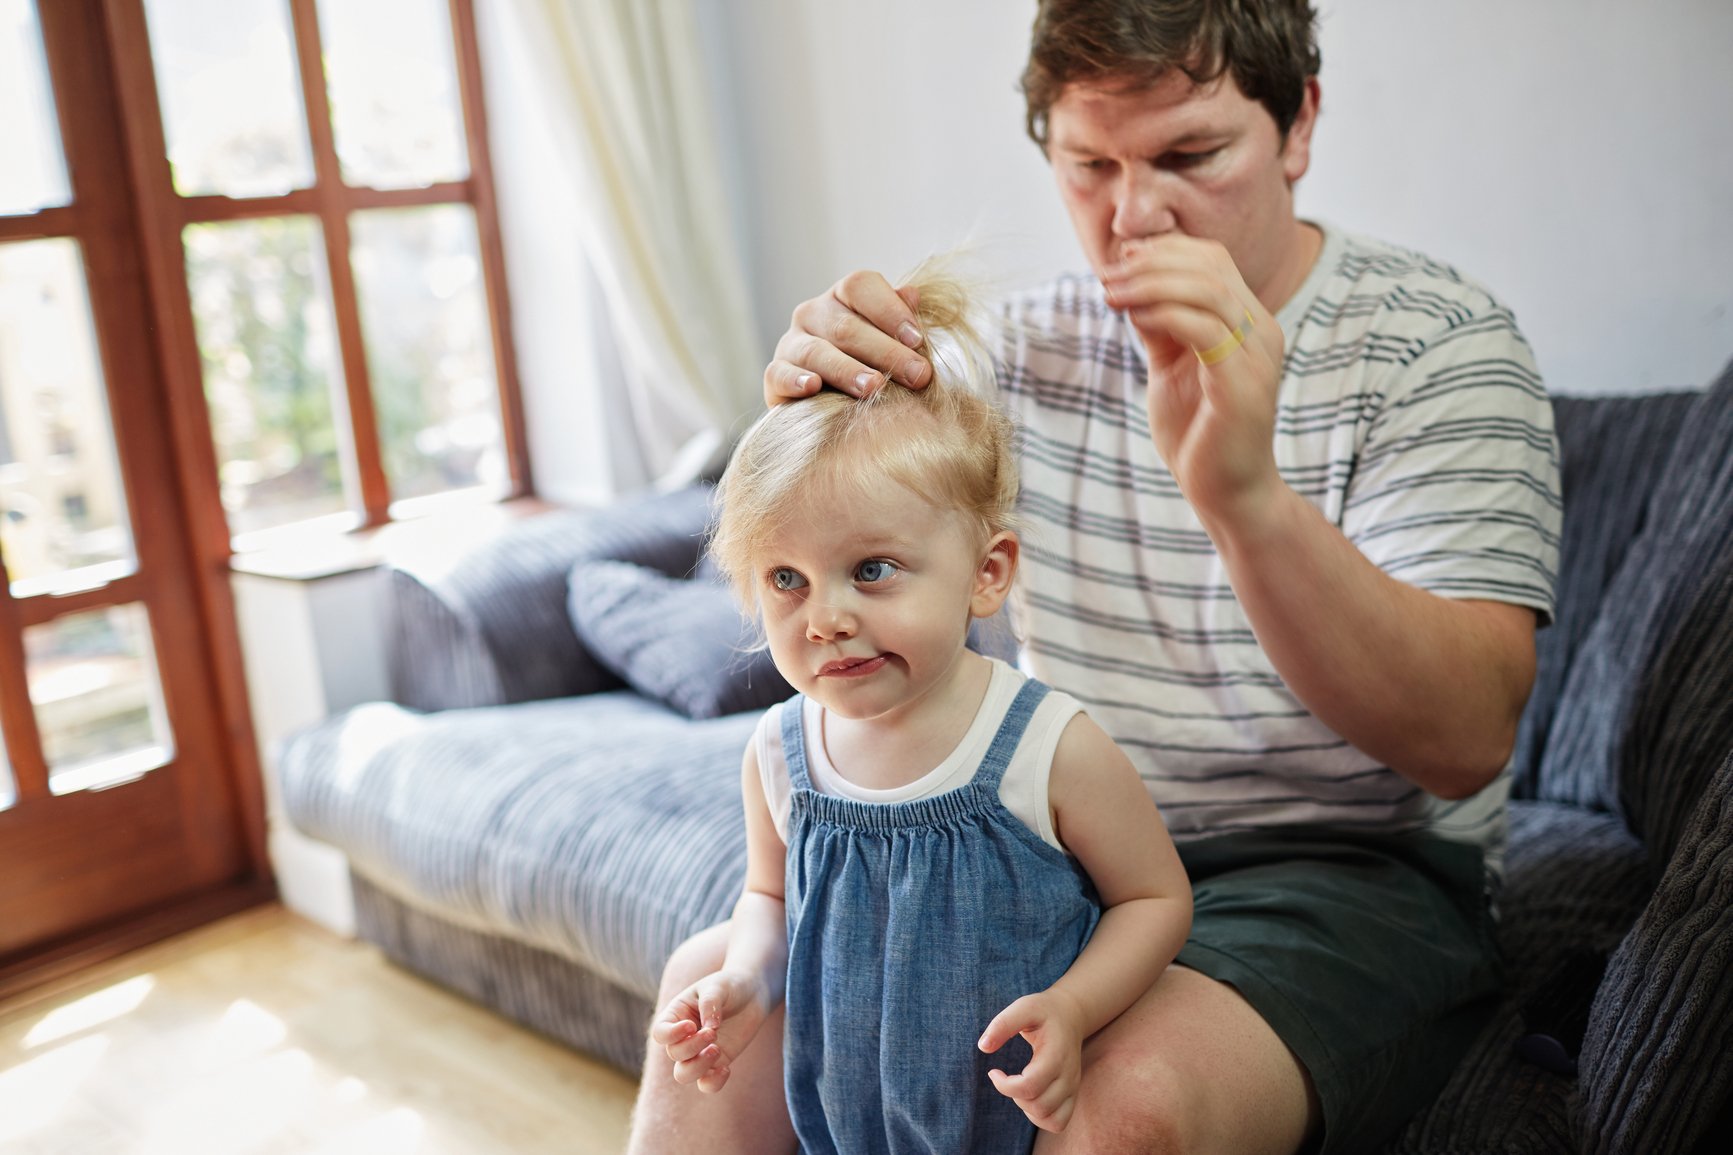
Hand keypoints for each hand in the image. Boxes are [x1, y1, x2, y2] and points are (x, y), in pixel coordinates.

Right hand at [649, 969, 773, 1092]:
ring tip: (717, 1049)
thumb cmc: (729, 985)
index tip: (691, 1025)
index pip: (660, 1033)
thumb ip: (710, 1004)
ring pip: (683, 1074)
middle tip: (713, 1033)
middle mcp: (684, 1037)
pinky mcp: (717, 1062)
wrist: (752, 992)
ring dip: (698, 1067)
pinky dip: (713, 1082)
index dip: (671, 1035)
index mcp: (676, 1015)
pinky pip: (706, 1084)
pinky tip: (726, 1068)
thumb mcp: (718, 986)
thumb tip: (709, 1029)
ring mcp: (700, 1052)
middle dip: (692, 1046)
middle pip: (674, 1054)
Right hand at [764, 271, 932, 404]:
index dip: (890, 310)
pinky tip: (813, 387)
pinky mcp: (775, 375)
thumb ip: (901, 318)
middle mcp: (813, 313)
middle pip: (846, 326)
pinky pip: (780, 374)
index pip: (860, 286)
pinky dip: (795, 380)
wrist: (831, 404)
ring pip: (817, 352)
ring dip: (847, 370)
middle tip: (917, 376)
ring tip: (874, 387)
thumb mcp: (890, 339)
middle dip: (886, 352)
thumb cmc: (871, 364)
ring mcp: (791, 343)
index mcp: (843, 296)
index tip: (918, 340)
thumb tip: (911, 295)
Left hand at [978, 989, 1086, 1132]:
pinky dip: (1040, 1118)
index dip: (1005, 1085)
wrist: (1070, 1015)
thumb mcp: (1023, 1007)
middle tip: (1006, 1078)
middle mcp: (1068, 1075)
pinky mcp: (1072, 1094)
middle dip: (1014, 1096)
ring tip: (1018, 1088)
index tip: (993, 1072)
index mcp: (1056, 1055)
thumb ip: (1003, 1024)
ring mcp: (1073, 1087)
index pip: (1031, 1086)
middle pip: (1040, 1106)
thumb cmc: (1043, 1012)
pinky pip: (1058, 1122)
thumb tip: (983, 1047)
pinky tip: (1029, 1098)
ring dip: (1027, 1109)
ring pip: (1050, 1120)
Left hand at [1100, 234, 1286, 529]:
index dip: (1164, 250)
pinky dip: (1164, 315)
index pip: (1212, 259)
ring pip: (1208, 290)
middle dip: (1151, 263)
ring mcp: (1257, 356)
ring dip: (1150, 284)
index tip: (1118, 261)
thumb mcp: (1170, 366)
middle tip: (1107, 276)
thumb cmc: (1198, 431)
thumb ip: (1159, 326)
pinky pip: (1204, 330)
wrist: (1224, 492)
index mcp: (1248, 322)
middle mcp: (1262, 331)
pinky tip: (1133, 318)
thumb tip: (1129, 286)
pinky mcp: (1243, 383)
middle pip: (1210, 266)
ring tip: (1110, 294)